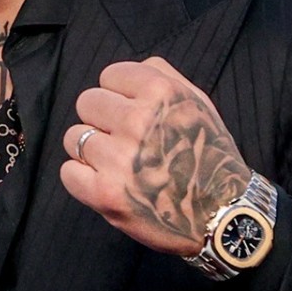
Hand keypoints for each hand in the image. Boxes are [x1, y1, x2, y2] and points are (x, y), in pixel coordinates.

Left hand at [59, 57, 251, 255]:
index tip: (133, 112)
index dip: (119, 95)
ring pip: (73, 137)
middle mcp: (138, 122)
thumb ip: (162, 76)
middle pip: (86, 102)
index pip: (109, 76)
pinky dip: (83, 179)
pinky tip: (109, 182)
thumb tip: (123, 73)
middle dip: (102, 120)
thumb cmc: (209, 157)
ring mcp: (119, 159)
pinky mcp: (105, 193)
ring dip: (92, 151)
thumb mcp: (199, 104)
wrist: (223, 216)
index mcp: (161, 93)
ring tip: (119, 164)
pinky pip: (68, 172)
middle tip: (125, 140)